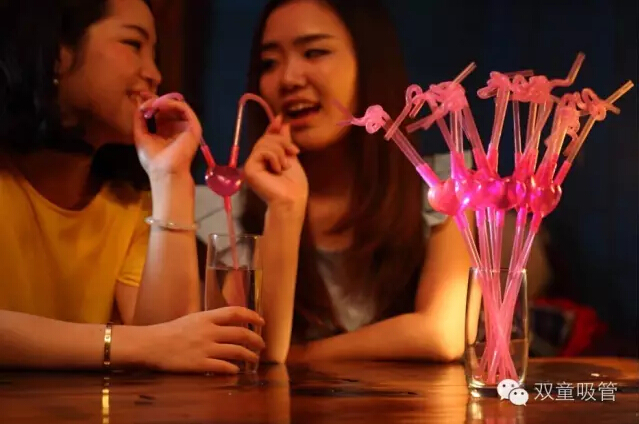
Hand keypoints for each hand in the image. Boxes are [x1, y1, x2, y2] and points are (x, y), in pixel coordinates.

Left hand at [133, 94, 202, 178]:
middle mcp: (176, 127)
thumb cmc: (153, 159)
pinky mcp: (193, 126)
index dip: (151, 103)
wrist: (164, 171)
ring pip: (177, 105)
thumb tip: (140, 104)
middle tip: (145, 94)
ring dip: (163, 100)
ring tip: (152, 102)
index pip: (160, 112)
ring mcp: (185, 126)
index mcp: (165, 130)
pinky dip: (172, 103)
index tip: (140, 95)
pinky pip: (184, 108)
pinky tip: (160, 104)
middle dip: (156, 99)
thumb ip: (139, 119)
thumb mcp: (141, 135)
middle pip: (168, 106)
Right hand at [143, 306, 265, 373]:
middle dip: (256, 340)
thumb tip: (228, 322)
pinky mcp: (199, 364)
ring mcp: (205, 348)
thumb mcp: (192, 319)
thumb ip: (210, 320)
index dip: (252, 316)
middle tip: (261, 345)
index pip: (236, 312)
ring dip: (249, 356)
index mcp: (207, 317)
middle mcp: (209, 331)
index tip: (261, 321)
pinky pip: (223, 367)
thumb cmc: (170, 331)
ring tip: (254, 359)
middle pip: (241, 333)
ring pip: (237, 351)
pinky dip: (233, 369)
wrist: (151, 344)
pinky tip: (236, 370)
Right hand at [243, 115, 307, 209]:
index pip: (266, 139)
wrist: (292, 199)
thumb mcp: (291, 157)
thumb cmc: (294, 184)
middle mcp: (255, 162)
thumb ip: (285, 141)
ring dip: (280, 151)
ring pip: (264, 144)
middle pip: (265, 139)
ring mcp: (251, 165)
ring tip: (286, 166)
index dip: (272, 128)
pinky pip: (261, 152)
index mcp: (265, 159)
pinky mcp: (250, 169)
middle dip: (282, 142)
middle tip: (294, 152)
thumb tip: (283, 123)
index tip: (280, 118)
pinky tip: (278, 169)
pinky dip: (273, 157)